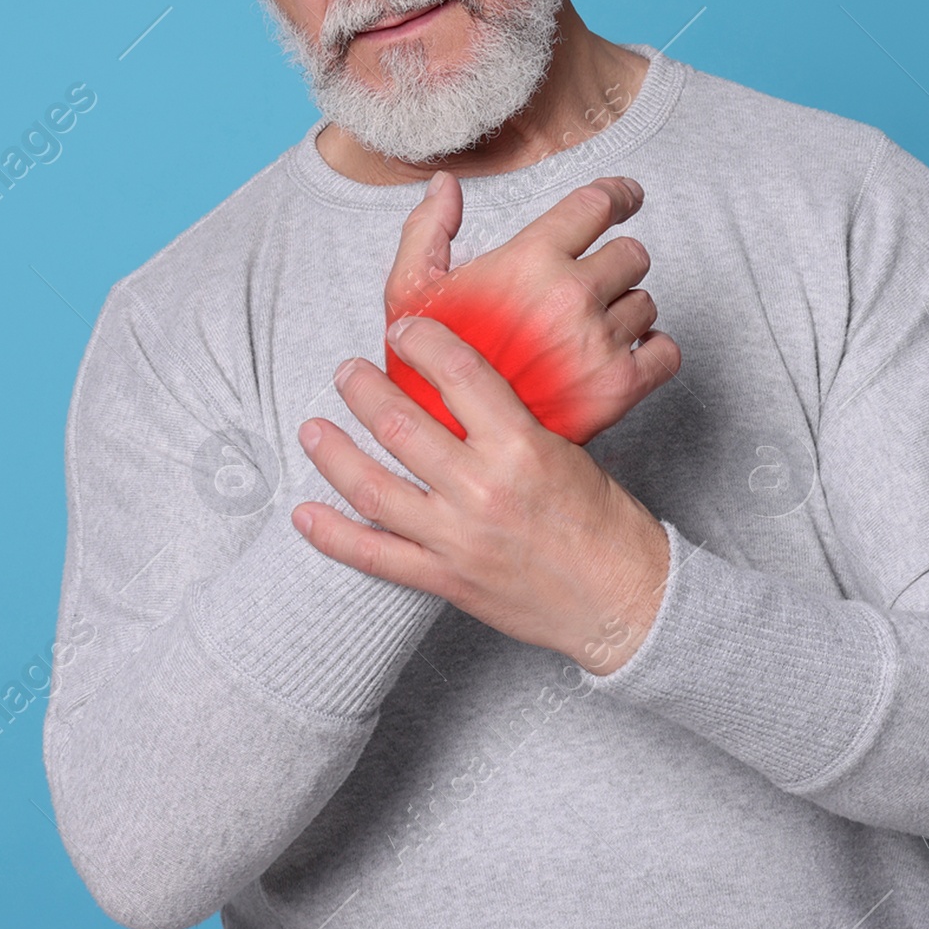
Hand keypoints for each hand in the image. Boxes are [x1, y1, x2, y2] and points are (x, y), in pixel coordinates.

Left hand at [294, 314, 670, 673]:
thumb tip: (460, 391)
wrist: (624, 600)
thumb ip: (510, 423)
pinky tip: (305, 513)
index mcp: (521, 445)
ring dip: (334, 452)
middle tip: (347, 371)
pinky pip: (375, 556)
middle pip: (401, 424)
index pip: (457, 372)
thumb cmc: (604, 521)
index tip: (403, 328)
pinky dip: (333, 535)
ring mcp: (458, 537)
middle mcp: (483, 487)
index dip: (422, 340)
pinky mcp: (447, 579)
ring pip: (373, 486)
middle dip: (363, 390)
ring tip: (311, 428)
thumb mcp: (567, 451)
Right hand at [382, 173, 680, 444]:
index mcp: (529, 261)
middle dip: (614, 264)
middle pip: (633, 253)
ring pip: (646, 303)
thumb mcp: (408, 293)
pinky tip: (622, 354)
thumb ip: (426, 230)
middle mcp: (571, 296)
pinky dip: (652, 351)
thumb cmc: (427, 370)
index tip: (625, 198)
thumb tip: (445, 185)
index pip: (599, 204)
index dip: (618, 195)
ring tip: (586, 332)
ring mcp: (599, 343)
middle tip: (587, 286)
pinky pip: (666, 351)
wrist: (451, 446)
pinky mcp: (620, 388)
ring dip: (624, 311)